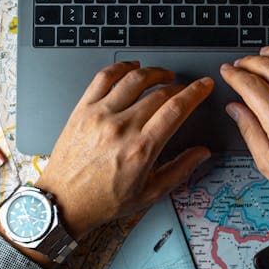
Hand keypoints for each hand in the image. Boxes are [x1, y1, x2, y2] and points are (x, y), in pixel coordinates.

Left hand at [34, 61, 212, 239]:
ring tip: (163, 75)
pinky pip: (103, 78)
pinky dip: (121, 67)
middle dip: (178, 87)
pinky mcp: (82, 110)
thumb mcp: (149, 193)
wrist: (64, 201)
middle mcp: (121, 128)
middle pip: (159, 93)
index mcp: (141, 149)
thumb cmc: (103, 200)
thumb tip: (202, 153)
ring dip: (154, 72)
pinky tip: (131, 68)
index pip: (176, 109)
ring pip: (134, 79)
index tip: (204, 86)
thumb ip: (180, 170)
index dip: (195, 93)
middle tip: (184, 89)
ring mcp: (100, 115)